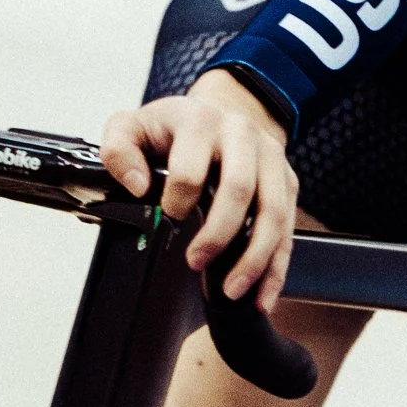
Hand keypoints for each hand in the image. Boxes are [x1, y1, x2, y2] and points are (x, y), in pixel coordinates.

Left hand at [100, 69, 297, 316]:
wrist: (218, 110)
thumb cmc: (172, 129)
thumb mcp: (131, 128)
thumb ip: (118, 150)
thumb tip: (137, 185)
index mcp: (199, 121)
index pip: (192, 166)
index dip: (178, 198)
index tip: (169, 216)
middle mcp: (241, 135)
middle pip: (240, 189)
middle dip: (218, 234)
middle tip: (195, 262)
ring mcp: (270, 158)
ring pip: (273, 212)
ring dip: (254, 258)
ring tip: (232, 289)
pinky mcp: (287, 182)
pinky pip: (288, 228)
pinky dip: (276, 267)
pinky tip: (262, 295)